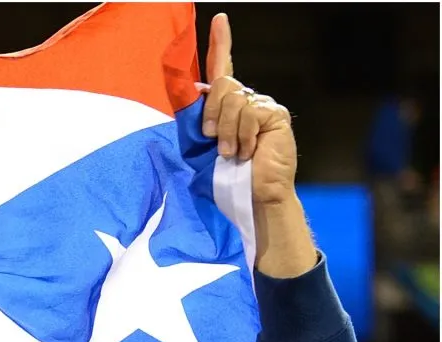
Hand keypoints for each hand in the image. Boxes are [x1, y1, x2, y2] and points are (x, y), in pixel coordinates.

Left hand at [200, 14, 315, 277]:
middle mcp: (246, 101)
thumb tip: (192, 92)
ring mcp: (262, 107)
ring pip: (233, 98)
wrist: (246, 197)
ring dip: (226, 131)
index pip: (223, 68)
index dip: (222, 42)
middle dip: (211, 115)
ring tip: (233, 153)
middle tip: (215, 143)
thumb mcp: (201, 145)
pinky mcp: (275, 116)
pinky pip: (250, 112)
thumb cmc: (221, 178)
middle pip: (222, 85)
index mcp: (226, 106)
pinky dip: (243, 135)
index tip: (220, 19)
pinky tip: (249, 151)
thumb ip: (198, 118)